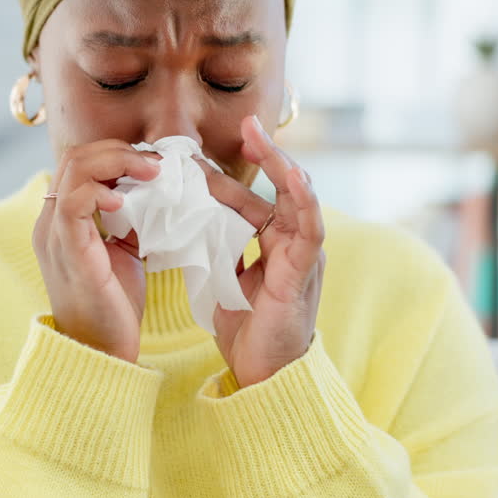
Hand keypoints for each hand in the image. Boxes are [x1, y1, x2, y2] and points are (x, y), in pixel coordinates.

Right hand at [33, 140, 161, 362]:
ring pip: (74, 169)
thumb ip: (129, 217)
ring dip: (117, 162)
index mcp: (61, 219)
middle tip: (156, 165)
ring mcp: (55, 235)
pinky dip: (100, 192)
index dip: (116, 153)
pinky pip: (73, 204)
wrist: (101, 351)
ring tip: (149, 174)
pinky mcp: (67, 251)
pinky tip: (123, 202)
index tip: (153, 164)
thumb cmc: (113, 303)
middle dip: (120, 151)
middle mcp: (51, 221)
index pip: (79, 162)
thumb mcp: (124, 249)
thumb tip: (154, 187)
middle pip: (76, 156)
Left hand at [197, 115, 325, 387]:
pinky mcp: (304, 271)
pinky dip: (304, 200)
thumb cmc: (247, 328)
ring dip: (281, 164)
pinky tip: (294, 176)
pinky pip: (310, 229)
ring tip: (262, 136)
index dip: (235, 174)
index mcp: (275, 243)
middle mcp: (293, 242)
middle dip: (265, 153)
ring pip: (299, 198)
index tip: (204, 153)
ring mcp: (303, 255)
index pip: (256, 197)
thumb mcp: (224, 278)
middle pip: (282, 187)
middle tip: (246, 123)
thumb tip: (188, 220)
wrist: (263, 374)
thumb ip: (216, 247)